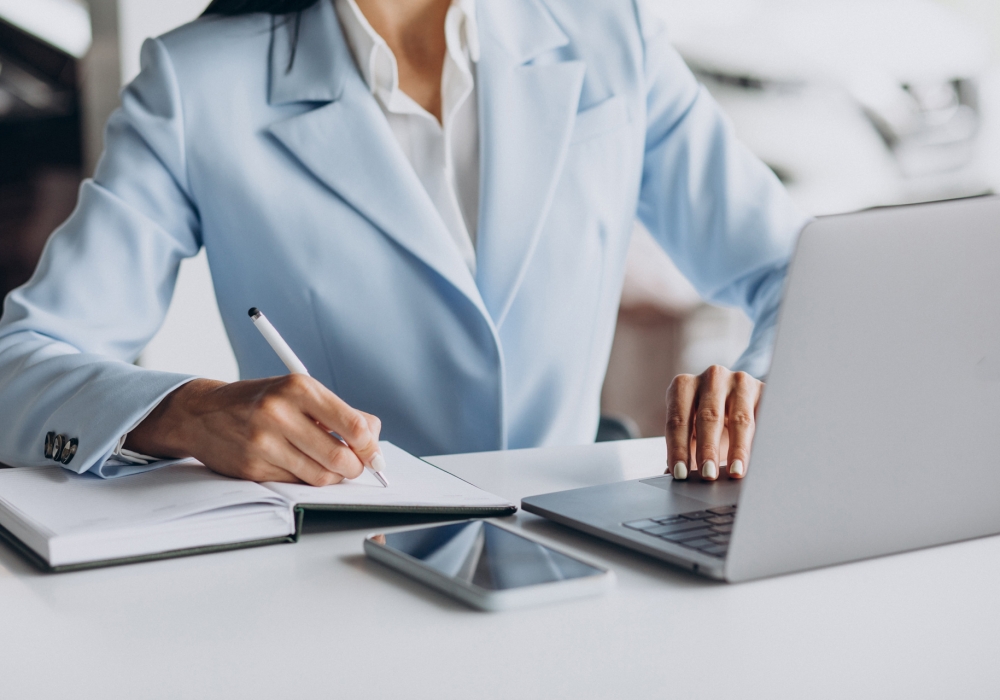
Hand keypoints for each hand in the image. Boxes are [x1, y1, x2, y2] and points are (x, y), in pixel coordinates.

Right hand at [126, 375, 381, 485]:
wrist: (203, 413)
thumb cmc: (261, 401)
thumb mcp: (300, 392)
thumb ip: (340, 412)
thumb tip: (374, 437)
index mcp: (298, 388)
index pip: (353, 425)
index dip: (370, 446)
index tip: (374, 454)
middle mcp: (280, 413)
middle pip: (340, 457)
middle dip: (355, 467)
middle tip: (355, 465)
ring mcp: (264, 442)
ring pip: (321, 476)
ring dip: (333, 476)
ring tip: (329, 466)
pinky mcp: (253, 467)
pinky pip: (296, 483)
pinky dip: (306, 479)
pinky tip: (299, 465)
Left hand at [664, 366, 762, 480]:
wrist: (741, 399)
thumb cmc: (710, 421)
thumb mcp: (693, 431)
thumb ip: (684, 450)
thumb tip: (671, 475)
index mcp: (684, 385)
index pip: (678, 420)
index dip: (678, 449)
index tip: (680, 474)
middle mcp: (711, 378)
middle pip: (708, 417)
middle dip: (707, 449)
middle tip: (707, 475)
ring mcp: (740, 381)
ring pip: (740, 419)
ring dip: (737, 448)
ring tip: (734, 472)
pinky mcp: (764, 390)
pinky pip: (765, 418)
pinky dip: (762, 440)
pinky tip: (762, 458)